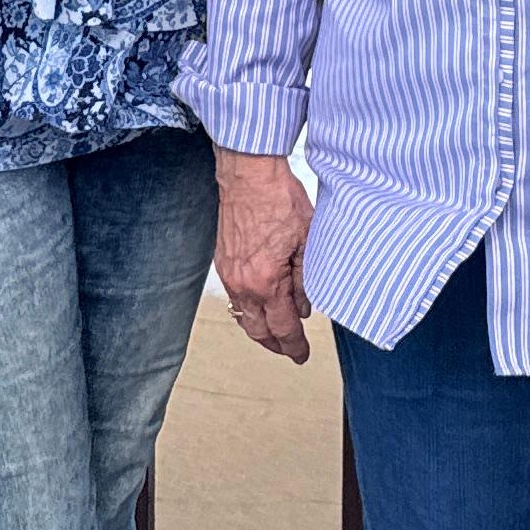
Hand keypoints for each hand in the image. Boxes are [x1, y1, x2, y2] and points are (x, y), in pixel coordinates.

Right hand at [215, 151, 314, 363]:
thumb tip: (306, 306)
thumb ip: (306, 279)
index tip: (302, 355)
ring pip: (243, 316)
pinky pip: (234, 298)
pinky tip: (259, 306)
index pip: (282, 327)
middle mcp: (242, 284)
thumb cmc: (279, 199)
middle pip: (258, 330)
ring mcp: (229, 273)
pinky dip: (248, 310)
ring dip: (259, 330)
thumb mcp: (306, 240)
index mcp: (266, 282)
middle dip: (275, 345)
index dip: (294, 345)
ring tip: (275, 334)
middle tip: (290, 350)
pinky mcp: (223, 261)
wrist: (248, 174)